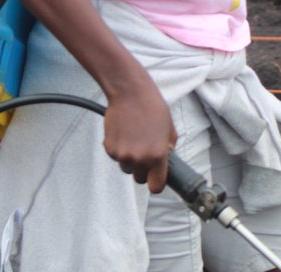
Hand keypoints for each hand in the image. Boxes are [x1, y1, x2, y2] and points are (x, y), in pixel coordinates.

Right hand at [102, 77, 176, 192]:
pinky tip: (124, 133)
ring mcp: (123, 155)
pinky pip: (116, 157)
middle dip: (143, 170)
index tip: (155, 178)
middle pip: (140, 179)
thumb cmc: (152, 106)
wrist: (130, 93)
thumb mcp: (169, 127)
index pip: (156, 187)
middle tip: (144, 152)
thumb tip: (167, 156)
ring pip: (127, 168)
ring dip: (130, 160)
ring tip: (134, 139)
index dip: (156, 183)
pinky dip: (119, 150)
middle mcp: (139, 159)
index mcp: (157, 156)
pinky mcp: (110, 149)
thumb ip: (169, 146)